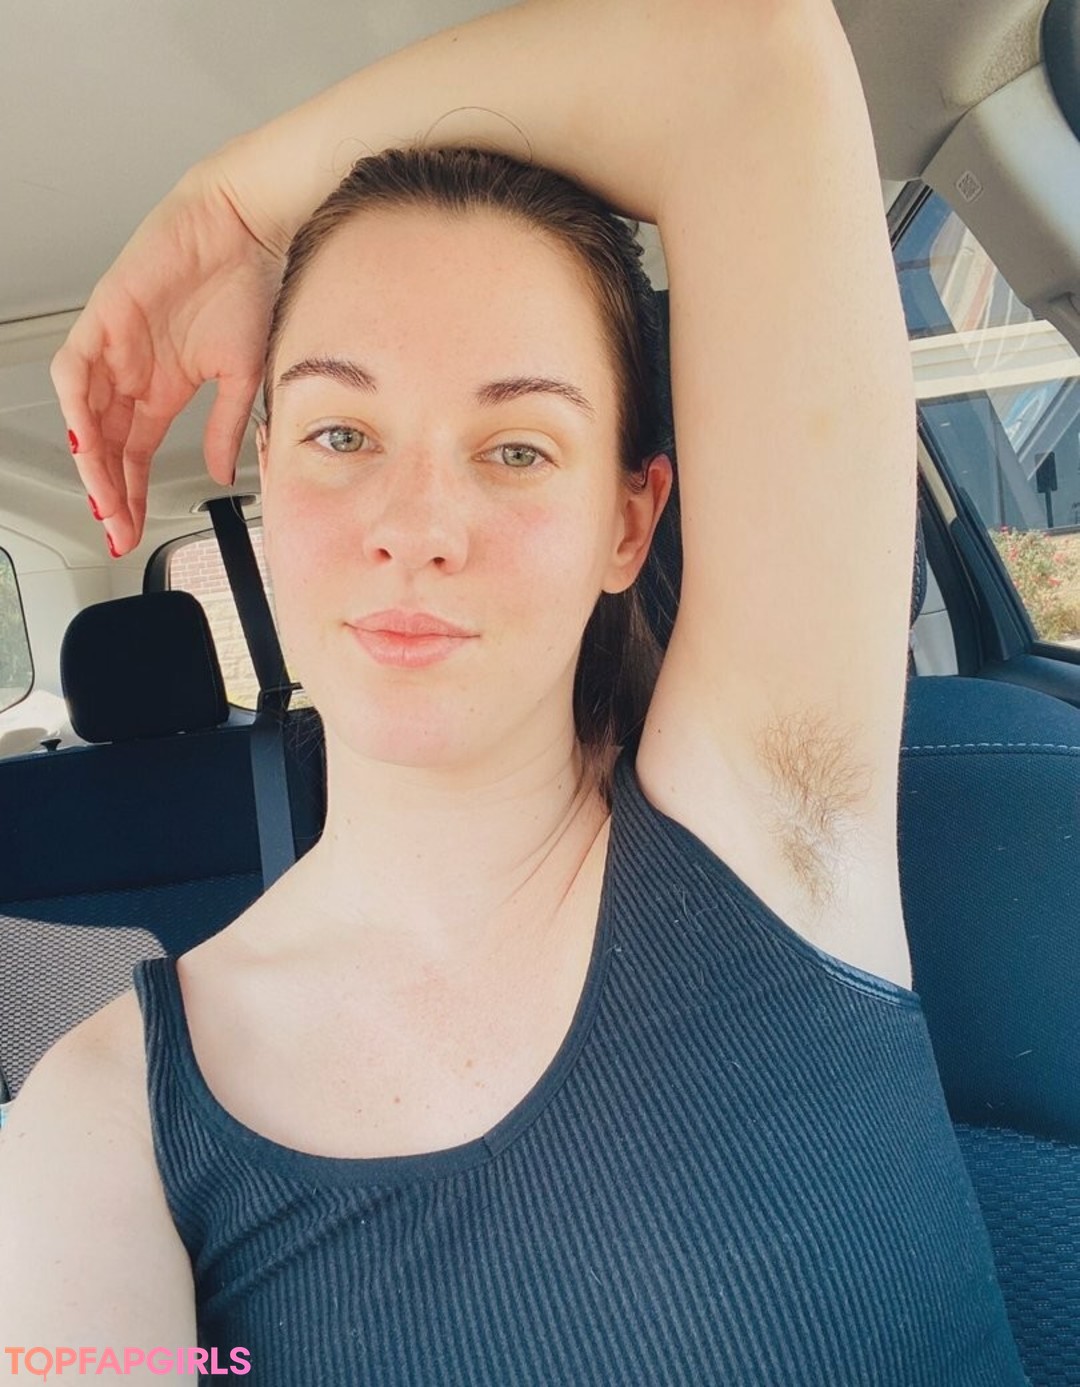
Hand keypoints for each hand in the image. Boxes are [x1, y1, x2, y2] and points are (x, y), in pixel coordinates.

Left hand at [50, 165, 283, 555]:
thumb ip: (227, 429)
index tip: (135, 530)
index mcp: (166, 386)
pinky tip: (87, 443)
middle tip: (118, 529)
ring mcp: (116, 346)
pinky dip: (76, 408)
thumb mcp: (244, 377)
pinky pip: (73, 370)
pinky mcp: (104, 317)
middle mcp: (135, 371)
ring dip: (93, 463)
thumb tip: (222, 475)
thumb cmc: (252, 286)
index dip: (134, 495)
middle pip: (108, 445)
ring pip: (85, 416)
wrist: (251, 229)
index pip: (137, 454)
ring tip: (105, 500)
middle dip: (111, 493)